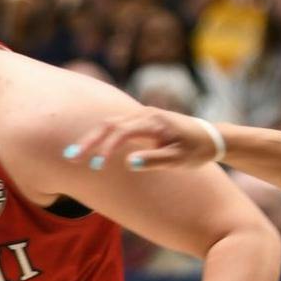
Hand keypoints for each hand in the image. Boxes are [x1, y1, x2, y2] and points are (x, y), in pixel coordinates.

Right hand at [67, 107, 220, 173]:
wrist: (210, 137)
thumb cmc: (195, 150)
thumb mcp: (179, 159)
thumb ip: (154, 160)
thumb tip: (129, 163)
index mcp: (154, 122)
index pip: (122, 132)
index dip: (106, 148)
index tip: (96, 166)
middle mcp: (145, 114)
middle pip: (109, 124)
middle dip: (89, 141)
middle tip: (71, 157)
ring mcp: (142, 116)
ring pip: (110, 124)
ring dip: (92, 138)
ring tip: (74, 154)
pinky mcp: (141, 121)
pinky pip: (116, 126)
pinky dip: (101, 136)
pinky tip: (89, 147)